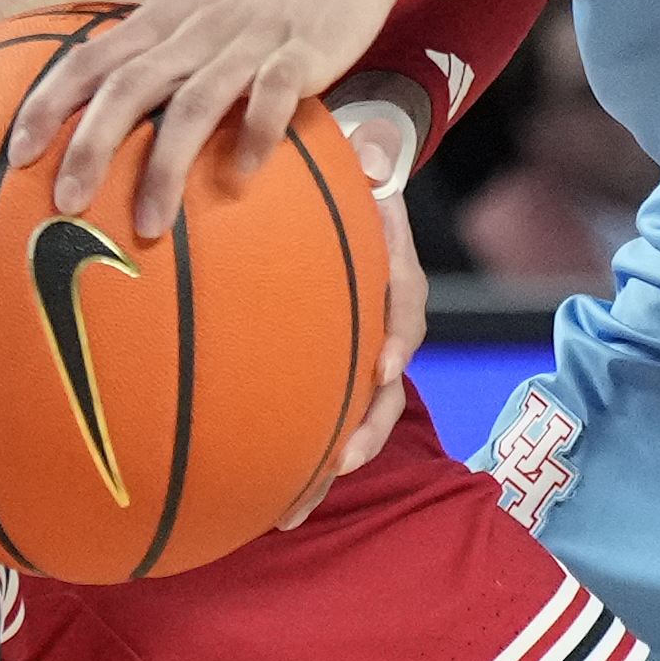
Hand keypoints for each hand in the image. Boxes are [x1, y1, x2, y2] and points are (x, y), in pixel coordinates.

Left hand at [1, 0, 409, 237]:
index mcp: (159, 9)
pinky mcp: (304, 50)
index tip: (15, 153)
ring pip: (198, 103)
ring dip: (169, 164)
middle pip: (132, 88)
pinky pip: (278, 94)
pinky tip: (243, 172)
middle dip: (94, 146)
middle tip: (64, 205)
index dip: (50, 103)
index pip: (90, 57)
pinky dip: (260, 131)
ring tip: (149, 224)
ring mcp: (251, 40)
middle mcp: (196, 27)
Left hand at [278, 105, 424, 526]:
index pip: (404, 305)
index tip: (386, 369)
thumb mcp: (354, 155)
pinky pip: (310, 416)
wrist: (337, 181)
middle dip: (364, 431)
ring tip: (292, 510)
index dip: (398, 338)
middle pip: (381, 387)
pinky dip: (291, 456)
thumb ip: (365, 159)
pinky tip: (255, 496)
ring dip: (325, 464)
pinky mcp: (319, 368)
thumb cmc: (338, 168)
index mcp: (389, 270)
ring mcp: (349, 350)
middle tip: (339, 463)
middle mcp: (375, 321)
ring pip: (347, 419)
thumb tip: (377, 149)